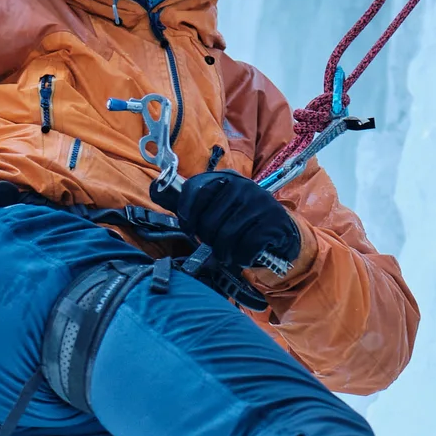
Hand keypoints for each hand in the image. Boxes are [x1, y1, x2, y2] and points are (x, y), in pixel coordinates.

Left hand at [174, 170, 300, 275]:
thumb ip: (190, 200)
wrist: (279, 227)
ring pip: (226, 237)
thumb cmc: (239, 218)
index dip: (186, 215)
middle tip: (215, 243)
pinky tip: (244, 255)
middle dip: (209, 239)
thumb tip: (156, 190)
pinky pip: (246, 247)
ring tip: (228, 252)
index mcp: (224, 178)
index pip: (194, 191)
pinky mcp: (271, 222)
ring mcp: (258, 203)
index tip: (189, 228)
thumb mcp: (217, 203)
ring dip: (224, 252)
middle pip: (208, 222)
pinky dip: (242, 257)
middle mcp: (241, 186)